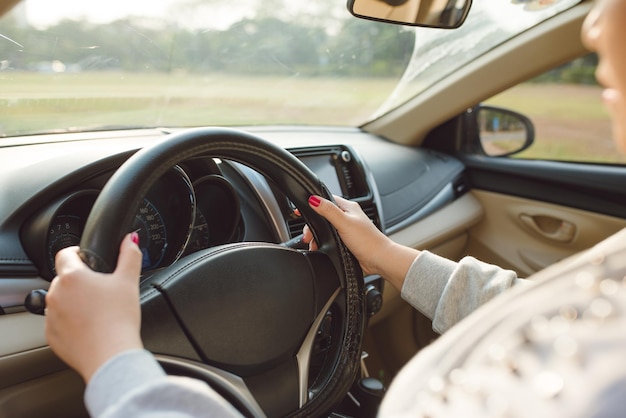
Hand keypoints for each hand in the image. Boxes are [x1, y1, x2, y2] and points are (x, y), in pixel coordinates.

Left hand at [45, 233, 142, 382]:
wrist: (111, 356)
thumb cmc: (119, 319)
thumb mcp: (129, 281)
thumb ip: (129, 255)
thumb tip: (130, 240)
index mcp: (72, 277)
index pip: (65, 253)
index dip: (77, 252)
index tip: (88, 258)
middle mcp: (56, 294)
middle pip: (64, 278)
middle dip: (80, 280)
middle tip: (101, 290)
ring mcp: (51, 317)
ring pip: (61, 300)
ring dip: (74, 301)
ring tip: (97, 310)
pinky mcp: (52, 336)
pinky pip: (58, 322)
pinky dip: (71, 321)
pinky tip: (91, 326)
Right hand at [302, 195, 418, 289]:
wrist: (379, 260)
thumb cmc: (368, 241)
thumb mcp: (345, 223)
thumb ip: (328, 211)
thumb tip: (314, 199)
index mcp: (348, 207)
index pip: (326, 200)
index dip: (312, 203)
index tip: (300, 210)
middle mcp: (347, 217)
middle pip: (322, 216)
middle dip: (312, 225)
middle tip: (307, 235)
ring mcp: (347, 229)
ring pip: (325, 229)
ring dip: (317, 236)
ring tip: (312, 243)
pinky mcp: (346, 242)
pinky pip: (329, 240)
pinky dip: (322, 244)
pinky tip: (320, 248)